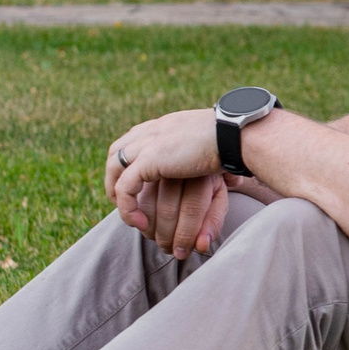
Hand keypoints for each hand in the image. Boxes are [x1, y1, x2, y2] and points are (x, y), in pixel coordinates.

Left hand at [106, 110, 229, 257]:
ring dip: (117, 195)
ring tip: (131, 216)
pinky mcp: (149, 160)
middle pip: (116, 152)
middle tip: (123, 202)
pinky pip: (125, 188)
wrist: (235, 135)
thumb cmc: (235, 142)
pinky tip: (141, 223)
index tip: (136, 188)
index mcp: (163, 126)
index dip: (127, 165)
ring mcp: (147, 143)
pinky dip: (127, 208)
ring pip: (115, 171)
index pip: (132, 141)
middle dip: (113, 179)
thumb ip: (210, 160)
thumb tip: (234, 182)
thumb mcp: (214, 149)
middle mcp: (150, 130)